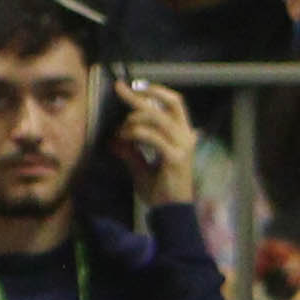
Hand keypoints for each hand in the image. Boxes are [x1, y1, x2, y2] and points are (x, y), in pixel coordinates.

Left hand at [117, 75, 199, 207]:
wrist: (171, 213)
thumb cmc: (161, 190)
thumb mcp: (141, 168)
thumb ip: (129, 153)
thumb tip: (112, 140)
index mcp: (183, 135)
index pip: (172, 103)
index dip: (153, 91)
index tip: (132, 86)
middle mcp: (186, 137)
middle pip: (168, 104)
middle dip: (142, 95)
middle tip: (120, 90)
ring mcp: (183, 147)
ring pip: (158, 118)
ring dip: (134, 120)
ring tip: (121, 130)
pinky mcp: (176, 158)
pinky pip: (153, 137)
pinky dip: (136, 134)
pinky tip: (125, 139)